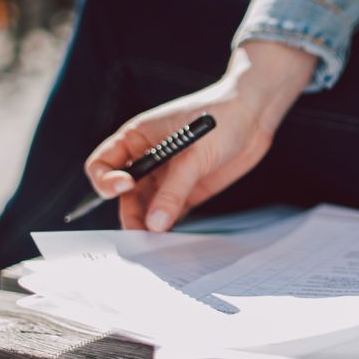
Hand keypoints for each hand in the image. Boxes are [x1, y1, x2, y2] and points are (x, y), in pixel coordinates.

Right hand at [84, 41, 315, 229]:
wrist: (255, 115)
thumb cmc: (222, 116)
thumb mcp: (194, 154)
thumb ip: (174, 190)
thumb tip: (154, 223)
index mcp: (136, 138)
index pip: (103, 164)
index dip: (106, 180)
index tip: (125, 187)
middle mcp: (148, 158)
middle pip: (124, 194)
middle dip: (129, 213)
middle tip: (140, 234)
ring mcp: (167, 176)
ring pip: (146, 207)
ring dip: (148, 225)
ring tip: (156, 243)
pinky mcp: (187, 190)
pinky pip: (169, 213)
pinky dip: (168, 226)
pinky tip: (173, 239)